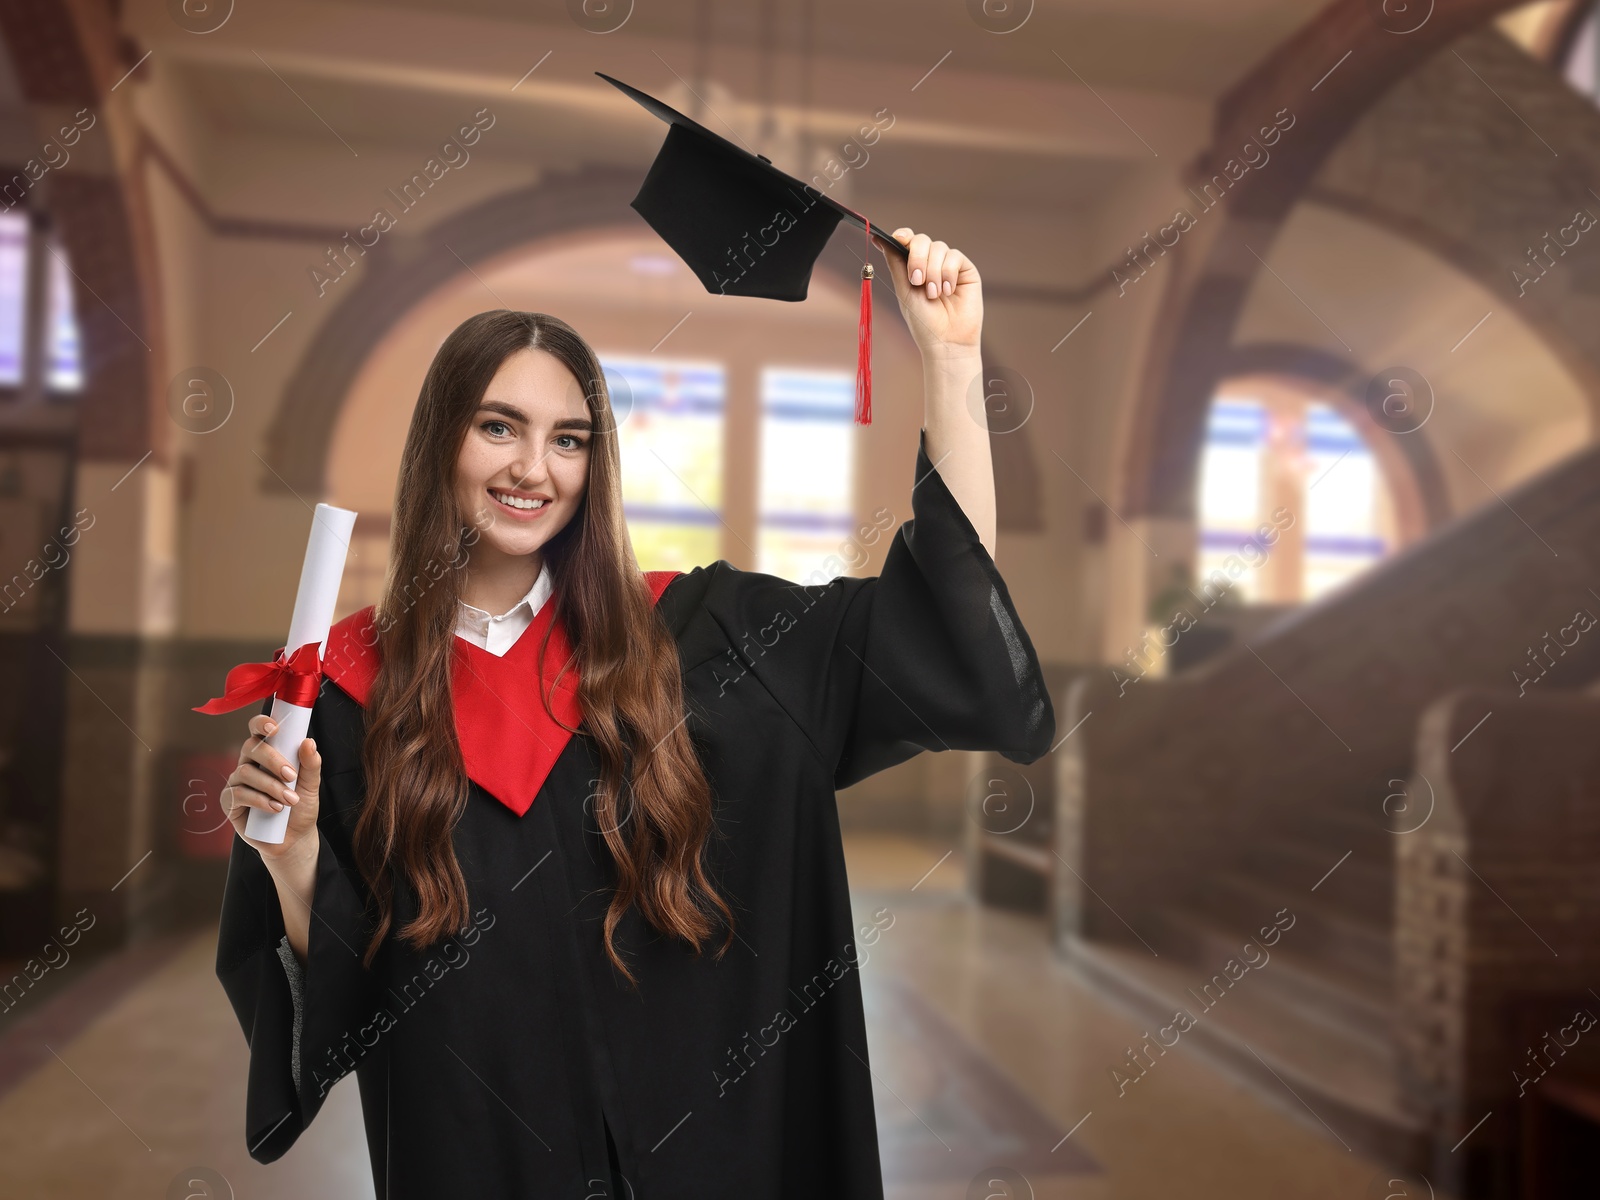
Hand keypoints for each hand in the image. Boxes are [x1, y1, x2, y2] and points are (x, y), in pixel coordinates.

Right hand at [224, 713, 321, 864]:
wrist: (294, 838)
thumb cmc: (300, 807)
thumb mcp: (311, 785)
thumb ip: (311, 764)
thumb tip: (308, 742)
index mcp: (267, 754)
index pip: (258, 731)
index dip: (261, 724)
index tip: (275, 728)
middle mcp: (248, 764)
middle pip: (250, 748)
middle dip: (273, 760)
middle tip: (292, 776)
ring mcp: (237, 783)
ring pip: (245, 772)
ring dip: (271, 785)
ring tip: (290, 800)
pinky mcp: (229, 802)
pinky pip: (238, 794)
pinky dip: (259, 800)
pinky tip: (275, 808)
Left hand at [882, 228, 982, 356]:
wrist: (946, 340)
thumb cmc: (923, 321)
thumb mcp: (904, 290)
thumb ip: (895, 263)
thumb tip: (879, 238)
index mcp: (912, 267)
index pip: (908, 241)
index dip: (903, 235)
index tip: (899, 239)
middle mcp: (930, 263)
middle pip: (922, 240)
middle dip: (918, 258)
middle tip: (917, 281)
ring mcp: (948, 265)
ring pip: (939, 248)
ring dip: (933, 271)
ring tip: (934, 294)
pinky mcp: (965, 270)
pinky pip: (955, 257)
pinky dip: (948, 273)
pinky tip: (948, 291)